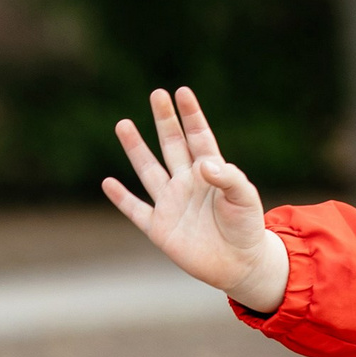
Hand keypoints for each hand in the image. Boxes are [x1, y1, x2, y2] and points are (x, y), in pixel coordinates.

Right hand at [102, 87, 290, 310]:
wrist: (240, 264)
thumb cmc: (247, 227)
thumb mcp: (245, 199)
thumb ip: (229, 178)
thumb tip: (204, 164)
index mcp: (211, 172)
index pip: (199, 137)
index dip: (191, 115)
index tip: (182, 92)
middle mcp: (188, 183)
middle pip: (172, 145)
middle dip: (164, 120)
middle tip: (157, 94)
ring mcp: (172, 203)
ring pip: (149, 170)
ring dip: (136, 148)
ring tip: (123, 123)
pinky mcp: (160, 228)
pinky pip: (136, 210)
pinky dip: (122, 198)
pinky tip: (108, 183)